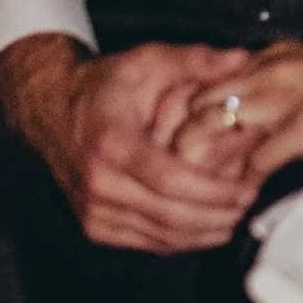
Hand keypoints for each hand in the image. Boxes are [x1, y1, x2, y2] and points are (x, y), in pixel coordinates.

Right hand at [0, 32, 265, 249]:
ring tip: (236, 216)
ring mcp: (93, 209)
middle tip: (250, 205)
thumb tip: (241, 59)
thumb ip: (196, 61)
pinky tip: (206, 227)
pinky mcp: (95, 226)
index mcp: (111, 143)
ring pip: (160, 237)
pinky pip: (146, 243)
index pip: (170, 180)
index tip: (247, 190)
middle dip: (217, 216)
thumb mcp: (148, 61)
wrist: (51, 107)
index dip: (214, 191)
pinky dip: (181, 239)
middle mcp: (98, 182)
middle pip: (169, 216)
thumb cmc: (104, 87)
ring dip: (204, 233)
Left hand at [174, 34, 302, 176]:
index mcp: (280, 52)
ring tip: (195, 185)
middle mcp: (274, 68)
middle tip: (176, 164)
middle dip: (185, 133)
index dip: (196, 107)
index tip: (185, 132)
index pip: (216, 77)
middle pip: (203, 99)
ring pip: (217, 126)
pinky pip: (259, 157)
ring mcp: (287, 95)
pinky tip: (242, 196)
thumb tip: (290, 76)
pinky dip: (246, 179)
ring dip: (205, 159)